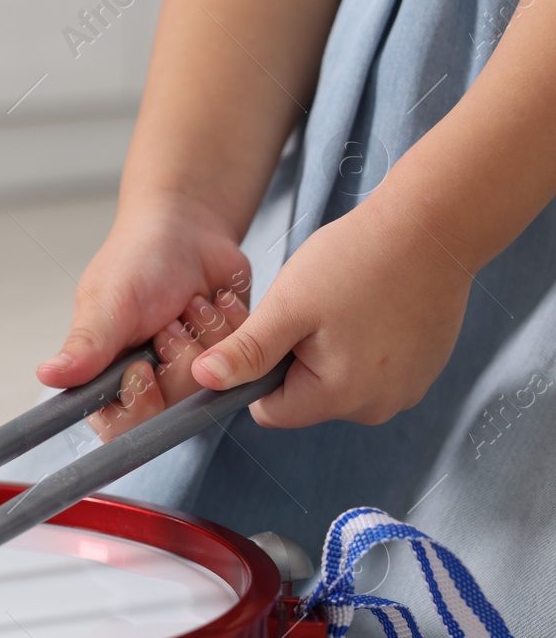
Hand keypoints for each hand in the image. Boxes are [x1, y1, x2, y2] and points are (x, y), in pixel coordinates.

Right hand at [37, 195, 253, 438]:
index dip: (137, 405)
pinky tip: (216, 303)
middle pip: (171, 410)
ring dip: (205, 337)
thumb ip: (85, 346)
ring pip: (210, 386)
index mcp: (106, 376)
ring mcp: (189, 373)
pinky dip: (232, 327)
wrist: (187, 228)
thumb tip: (49, 375)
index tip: (143, 369)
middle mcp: (147, 382)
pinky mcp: (227, 359)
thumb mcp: (107, 302)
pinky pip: (244, 364)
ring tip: (190, 304)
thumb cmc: (138, 259)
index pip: (118, 426)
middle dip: (177, 359)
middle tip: (167, 323)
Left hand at [191, 192, 473, 427]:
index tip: (274, 329)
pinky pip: (370, 371)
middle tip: (311, 310)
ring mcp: (405, 391)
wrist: (434, 227)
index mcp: (339, 398)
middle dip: (294, 359)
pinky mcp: (422, 372)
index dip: (258, 372)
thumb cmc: (358, 260)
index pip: (269, 411)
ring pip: (335, 384)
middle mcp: (376, 408)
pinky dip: (361, 345)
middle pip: (304, 399)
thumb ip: (246, 351)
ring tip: (344, 305)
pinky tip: (370, 307)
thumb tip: (203, 380)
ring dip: (327, 351)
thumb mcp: (289, 305)